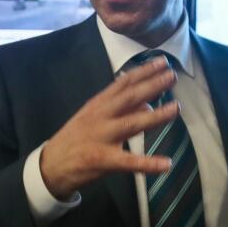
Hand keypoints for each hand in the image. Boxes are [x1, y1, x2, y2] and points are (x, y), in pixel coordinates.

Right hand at [40, 58, 176, 199]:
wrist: (51, 165)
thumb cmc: (76, 138)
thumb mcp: (94, 117)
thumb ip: (120, 108)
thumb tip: (148, 103)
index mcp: (98, 104)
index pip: (123, 83)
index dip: (143, 71)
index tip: (161, 61)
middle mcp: (100, 116)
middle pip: (129, 98)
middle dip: (152, 86)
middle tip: (172, 75)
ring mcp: (101, 137)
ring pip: (131, 124)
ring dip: (155, 116)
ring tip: (176, 108)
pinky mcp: (102, 160)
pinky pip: (129, 162)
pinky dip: (148, 163)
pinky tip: (166, 164)